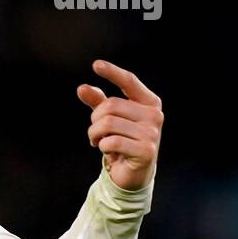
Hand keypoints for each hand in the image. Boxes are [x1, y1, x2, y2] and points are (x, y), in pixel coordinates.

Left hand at [76, 59, 162, 190]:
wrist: (134, 173)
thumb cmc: (122, 141)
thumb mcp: (109, 119)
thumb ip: (97, 102)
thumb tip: (82, 88)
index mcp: (149, 103)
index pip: (130, 82)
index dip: (113, 72)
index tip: (96, 65)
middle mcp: (155, 115)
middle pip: (110, 105)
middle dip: (94, 119)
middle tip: (96, 133)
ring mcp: (152, 133)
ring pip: (107, 123)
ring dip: (95, 135)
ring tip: (99, 142)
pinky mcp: (146, 151)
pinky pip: (111, 142)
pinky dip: (102, 147)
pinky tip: (108, 151)